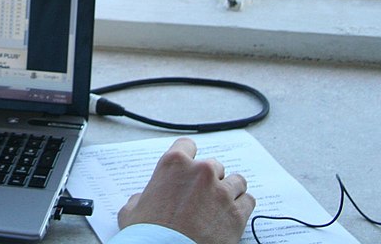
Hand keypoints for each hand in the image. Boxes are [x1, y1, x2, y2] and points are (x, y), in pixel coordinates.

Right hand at [117, 138, 253, 243]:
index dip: (188, 157)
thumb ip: (140, 197)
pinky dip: (242, 207)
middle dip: (209, 179)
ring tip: (220, 206)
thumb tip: (141, 200)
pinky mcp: (237, 213)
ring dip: (229, 191)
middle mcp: (200, 172)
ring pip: (236, 181)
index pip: (187, 145)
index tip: (189, 168)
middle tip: (202, 196)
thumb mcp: (132, 211)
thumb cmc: (149, 235)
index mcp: (173, 165)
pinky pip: (248, 201)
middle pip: (214, 165)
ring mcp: (221, 191)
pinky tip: (231, 216)